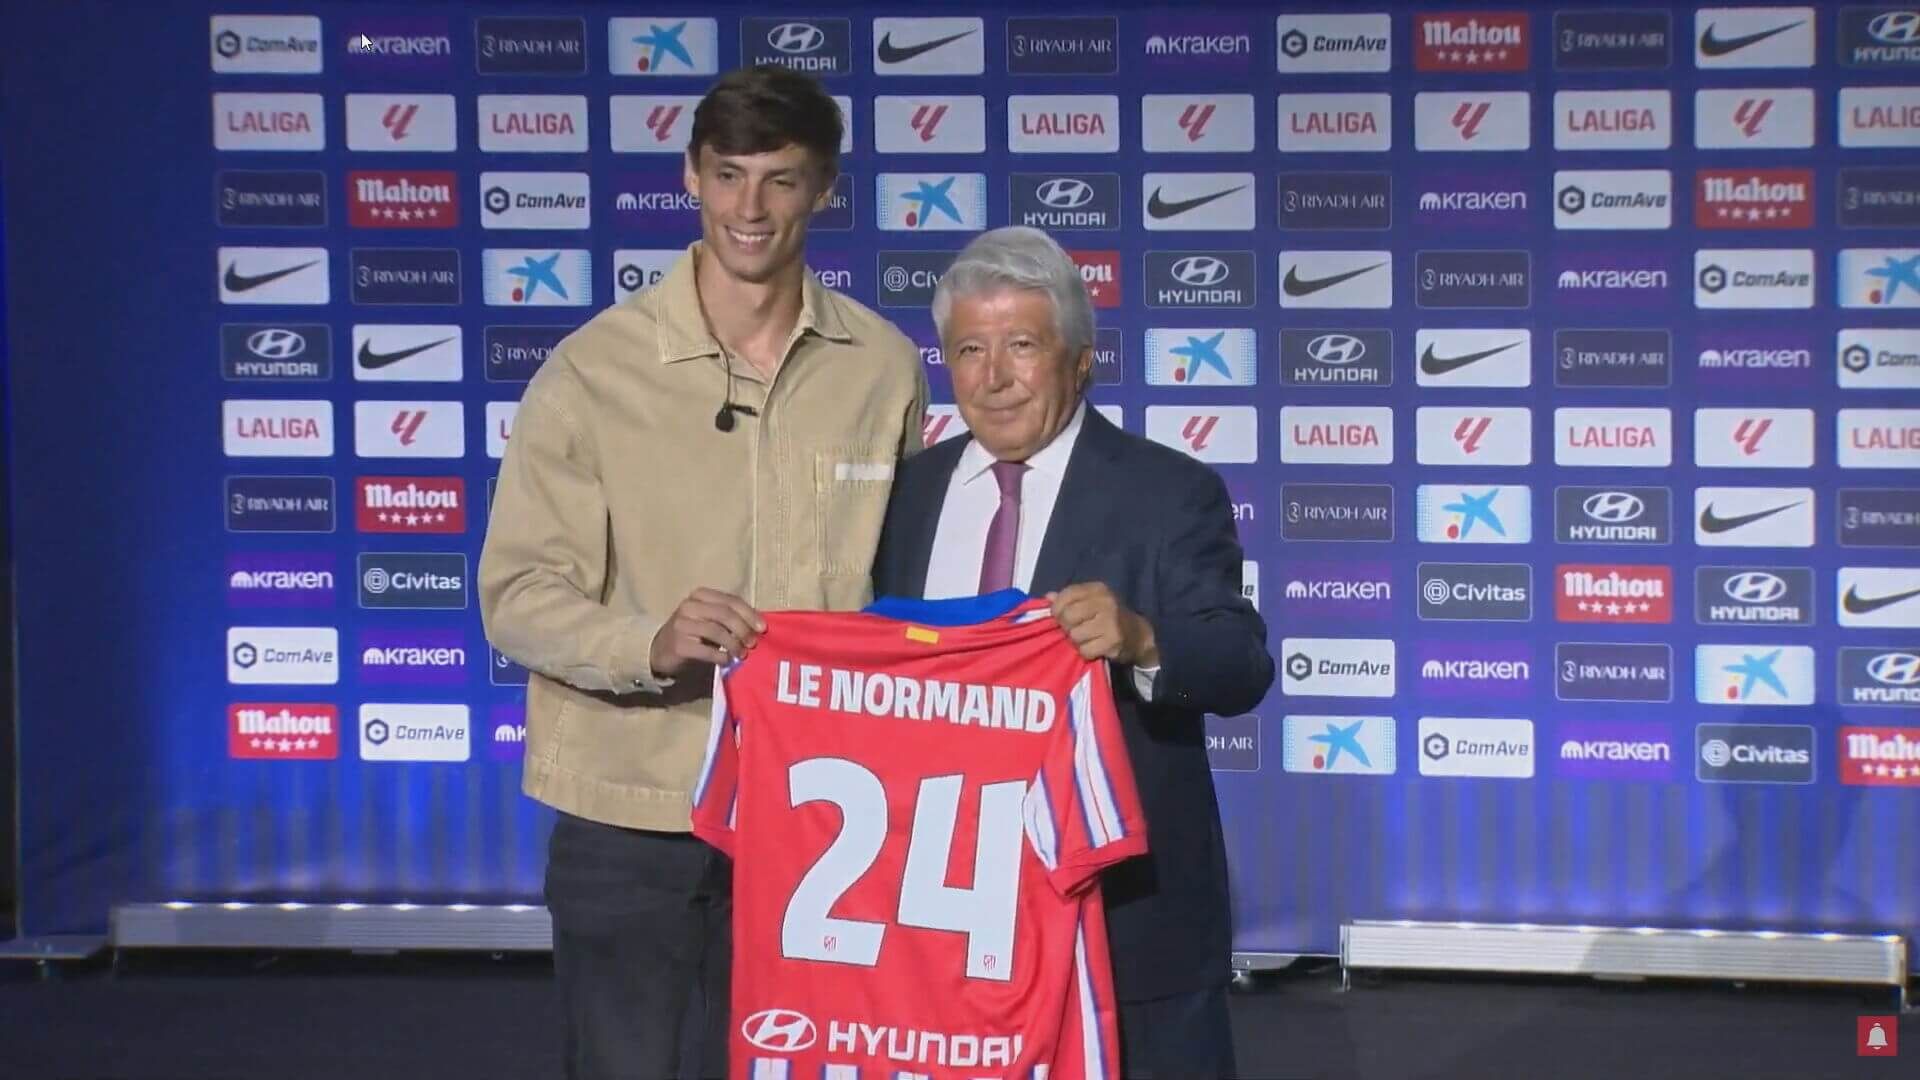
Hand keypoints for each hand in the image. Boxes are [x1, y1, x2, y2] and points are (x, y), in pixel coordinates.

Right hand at [648, 587, 765, 677]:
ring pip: (716, 631)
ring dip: (734, 644)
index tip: (762, 628)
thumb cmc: (692, 634)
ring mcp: (681, 624)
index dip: (749, 614)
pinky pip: (707, 650)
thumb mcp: (708, 619)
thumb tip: (758, 626)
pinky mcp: (679, 644)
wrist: (660, 651)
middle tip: (752, 643)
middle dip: (743, 629)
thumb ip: (729, 617)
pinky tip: (726, 660)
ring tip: (742, 654)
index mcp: (700, 595)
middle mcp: (689, 606)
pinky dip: (721, 656)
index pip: (730, 600)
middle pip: (725, 614)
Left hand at [1048, 582, 1158, 667]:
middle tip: (1074, 630)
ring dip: (1077, 641)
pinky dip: (1087, 652)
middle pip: (1068, 616)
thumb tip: (1047, 597)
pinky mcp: (1114, 640)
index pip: (1066, 595)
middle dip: (1066, 627)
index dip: (1057, 609)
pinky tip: (1095, 648)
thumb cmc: (1108, 617)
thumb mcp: (1092, 602)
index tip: (1059, 617)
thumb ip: (1070, 599)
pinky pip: (1085, 650)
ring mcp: (1110, 621)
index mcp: (1097, 589)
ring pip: (1075, 635)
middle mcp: (1105, 601)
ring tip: (1087, 639)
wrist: (1139, 635)